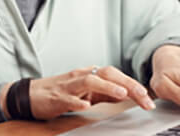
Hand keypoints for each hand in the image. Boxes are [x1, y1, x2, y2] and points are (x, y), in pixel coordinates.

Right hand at [7, 66, 155, 119]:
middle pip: (107, 74)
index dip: (133, 85)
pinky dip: (78, 100)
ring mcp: (69, 86)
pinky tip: (86, 105)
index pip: (116, 75)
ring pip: (89, 81)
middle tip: (143, 96)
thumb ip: (107, 92)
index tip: (148, 98)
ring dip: (107, 86)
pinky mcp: (56, 97)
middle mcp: (82, 76)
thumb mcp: (88, 92)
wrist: (31, 95)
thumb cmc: (61, 93)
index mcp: (91, 75)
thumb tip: (128, 94)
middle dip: (127, 84)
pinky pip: (68, 97)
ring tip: (121, 93)